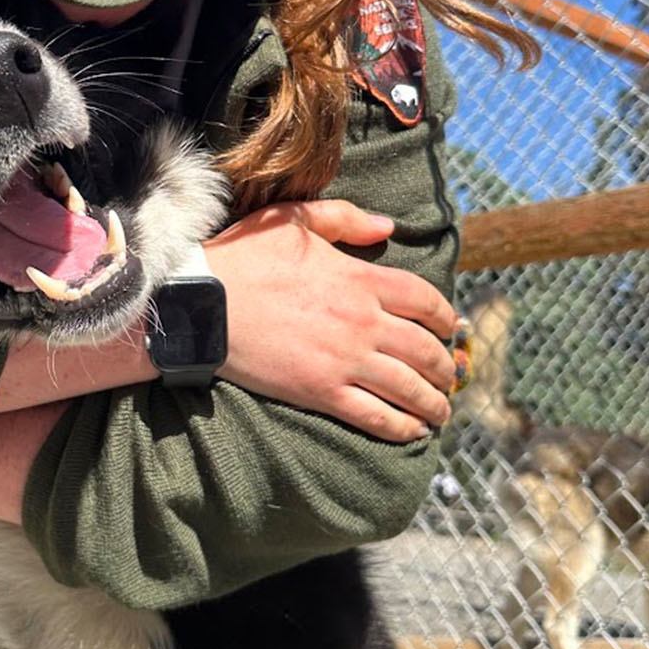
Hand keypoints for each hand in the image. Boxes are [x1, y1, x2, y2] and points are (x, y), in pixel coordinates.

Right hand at [203, 200, 459, 441]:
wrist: (198, 303)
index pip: (425, 300)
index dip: (445, 318)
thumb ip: (344, 218)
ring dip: (433, 402)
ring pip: (408, 387)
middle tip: (448, 376)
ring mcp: (344, 360)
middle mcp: (363, 321)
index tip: (450, 329)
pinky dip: (402, 427)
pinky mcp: (321, 391)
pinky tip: (413, 430)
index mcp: (360, 279)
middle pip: (425, 349)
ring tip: (441, 411)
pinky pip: (375, 415)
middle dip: (443, 366)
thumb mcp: (291, 220)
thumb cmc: (241, 258)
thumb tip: (388, 227)